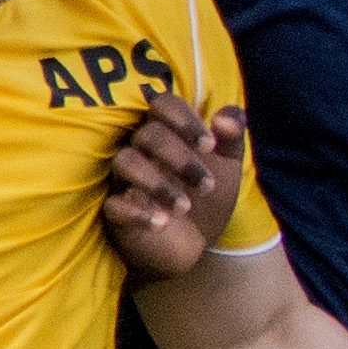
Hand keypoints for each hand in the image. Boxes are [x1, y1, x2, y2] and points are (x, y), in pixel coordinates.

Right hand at [104, 94, 251, 278]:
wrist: (197, 243)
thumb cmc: (208, 197)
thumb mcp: (229, 167)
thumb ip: (232, 138)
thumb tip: (227, 118)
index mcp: (167, 131)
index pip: (163, 104)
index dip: (184, 119)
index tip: (210, 146)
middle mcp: (141, 149)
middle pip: (148, 135)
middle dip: (181, 158)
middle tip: (207, 186)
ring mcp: (124, 179)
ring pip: (126, 163)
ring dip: (158, 184)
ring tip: (185, 208)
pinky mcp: (116, 211)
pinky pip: (115, 205)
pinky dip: (138, 213)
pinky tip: (162, 223)